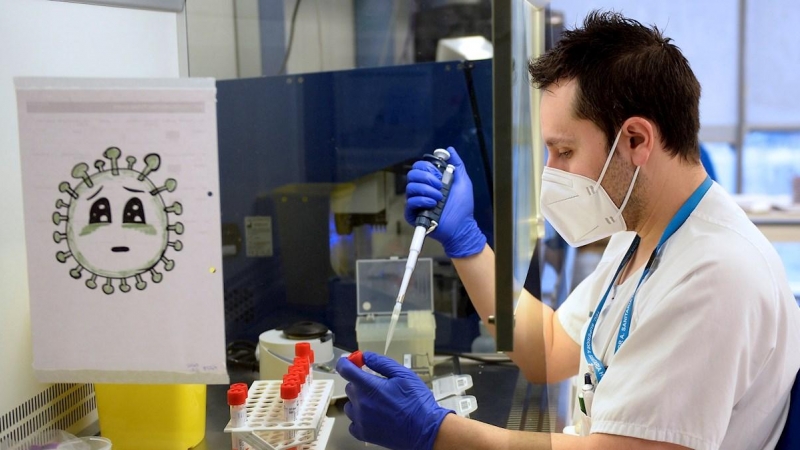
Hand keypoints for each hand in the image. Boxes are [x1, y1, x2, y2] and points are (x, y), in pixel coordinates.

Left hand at [336, 352, 452, 449]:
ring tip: (379, 404)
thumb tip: (366, 356)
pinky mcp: (363, 434)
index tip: (348, 362)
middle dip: (361, 383)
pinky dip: (361, 418)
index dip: (345, 363)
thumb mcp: (403, 375)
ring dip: (360, 401)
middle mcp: (361, 403)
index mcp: (369, 386)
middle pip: (350, 387)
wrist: (425, 430)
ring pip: (351, 405)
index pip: (345, 370)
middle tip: (379, 387)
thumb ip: (381, 363)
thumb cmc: (417, 402)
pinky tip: (375, 416)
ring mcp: (361, 420)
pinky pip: (353, 422)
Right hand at [404, 146, 486, 257]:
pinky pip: (410, 202)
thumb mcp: (463, 181)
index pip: (419, 166)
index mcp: (430, 181)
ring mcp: (417, 202)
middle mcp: (422, 189)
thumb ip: (457, 164)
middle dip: (427, 178)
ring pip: (410, 187)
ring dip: (427, 190)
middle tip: (440, 186)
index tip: (439, 175)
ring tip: (439, 198)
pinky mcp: (413, 214)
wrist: (462, 226)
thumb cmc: (463, 206)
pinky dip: (422, 200)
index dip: (427, 168)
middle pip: (412, 174)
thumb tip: (449, 149)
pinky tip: (433, 204)